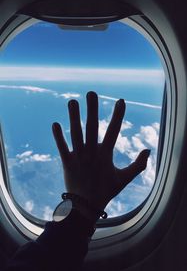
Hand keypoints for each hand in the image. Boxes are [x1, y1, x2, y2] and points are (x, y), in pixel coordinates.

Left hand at [52, 91, 149, 211]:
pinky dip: (59, 137)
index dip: (118, 116)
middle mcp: (91, 153)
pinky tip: (55, 124)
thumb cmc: (106, 191)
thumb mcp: (125, 179)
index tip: (120, 101)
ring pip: (76, 135)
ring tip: (72, 102)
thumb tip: (148, 150)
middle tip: (91, 93)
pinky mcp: (67, 163)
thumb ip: (138, 165)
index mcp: (106, 155)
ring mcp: (78, 158)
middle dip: (92, 110)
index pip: (114, 131)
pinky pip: (62, 148)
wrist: (85, 207)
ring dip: (74, 118)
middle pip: (92, 128)